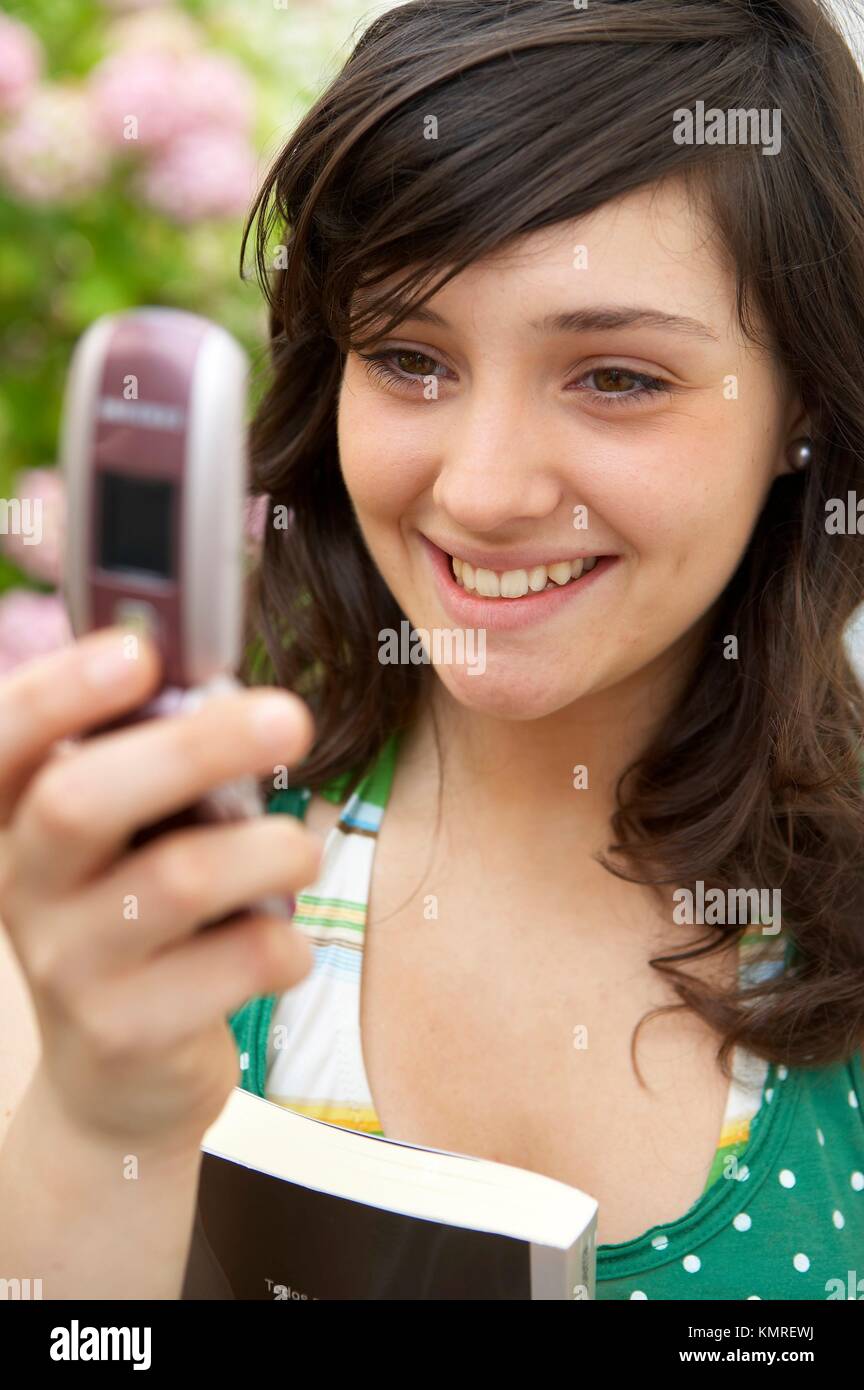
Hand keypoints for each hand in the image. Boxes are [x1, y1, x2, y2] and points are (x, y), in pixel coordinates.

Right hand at [0, 628, 321, 1154]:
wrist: (120, 1077)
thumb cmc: (140, 919)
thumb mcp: (124, 842)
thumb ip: (153, 771)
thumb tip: (232, 691)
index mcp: (15, 820)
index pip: (4, 738)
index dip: (60, 691)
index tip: (139, 652)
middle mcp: (24, 888)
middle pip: (84, 800)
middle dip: (196, 746)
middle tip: (290, 715)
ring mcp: (68, 966)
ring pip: (181, 879)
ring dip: (272, 849)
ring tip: (298, 852)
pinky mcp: (128, 1032)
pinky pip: (237, 960)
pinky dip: (287, 940)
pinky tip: (285, 943)